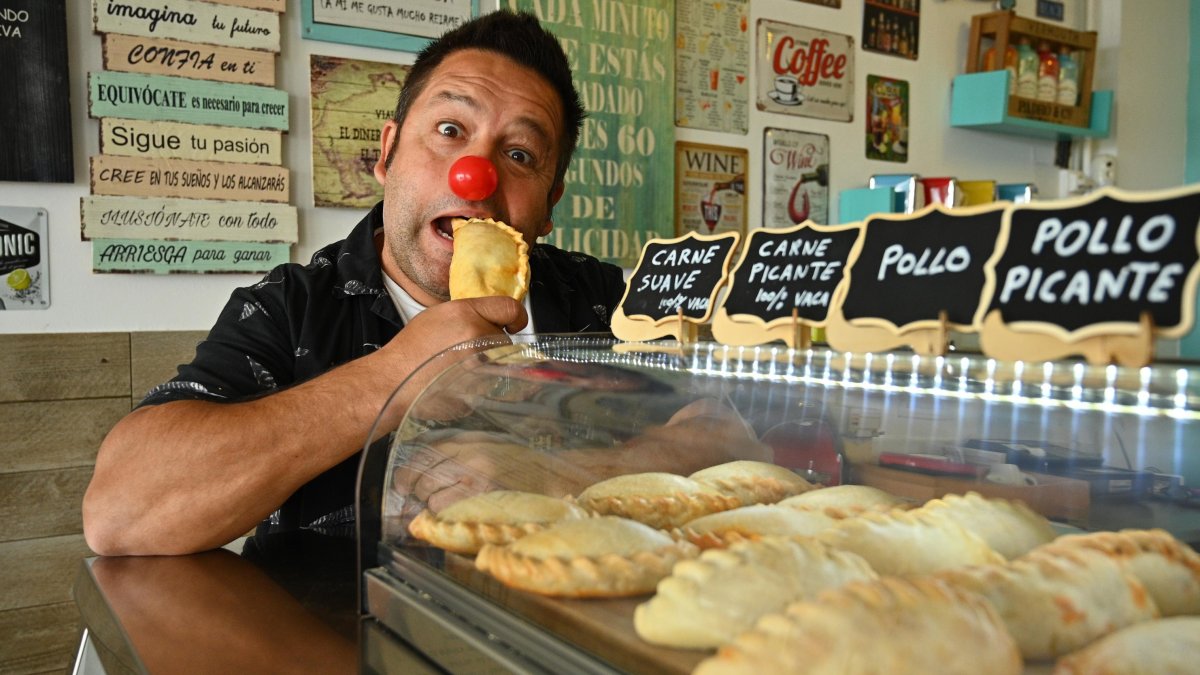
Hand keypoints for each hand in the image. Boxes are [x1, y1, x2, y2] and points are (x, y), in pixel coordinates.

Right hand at [372, 297, 528, 430]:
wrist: (393, 383)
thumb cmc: (412, 352)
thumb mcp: (439, 316)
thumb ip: (471, 315)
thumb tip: (497, 321)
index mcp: (466, 313)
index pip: (510, 308)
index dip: (516, 317)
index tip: (515, 324)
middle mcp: (477, 336)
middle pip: (506, 340)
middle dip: (493, 346)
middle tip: (466, 353)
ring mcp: (481, 365)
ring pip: (502, 363)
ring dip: (489, 366)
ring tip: (459, 369)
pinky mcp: (481, 390)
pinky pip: (493, 384)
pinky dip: (483, 384)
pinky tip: (460, 382)